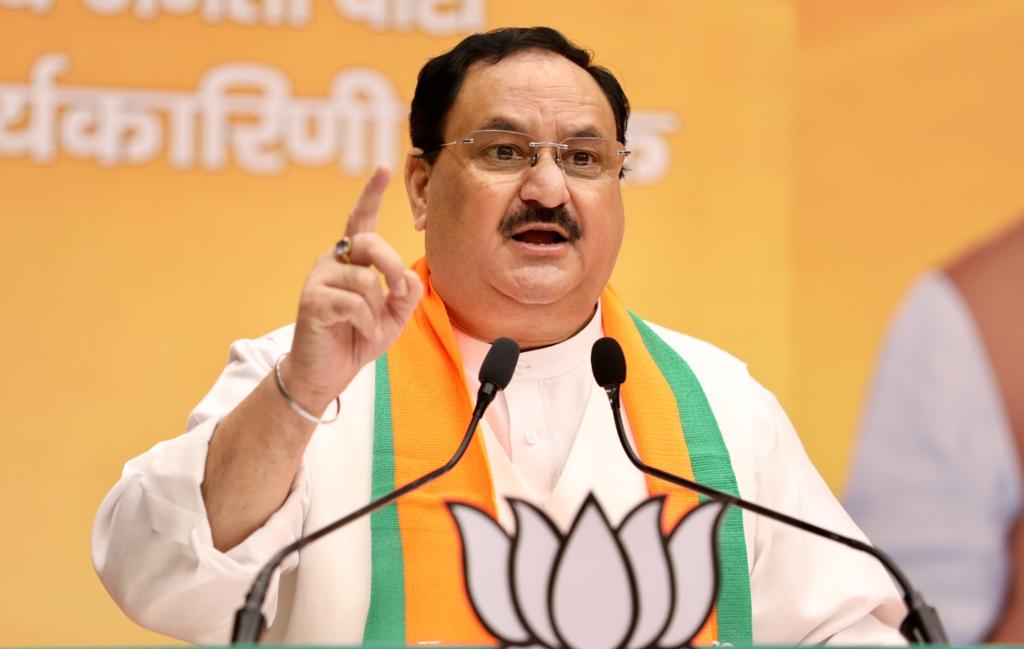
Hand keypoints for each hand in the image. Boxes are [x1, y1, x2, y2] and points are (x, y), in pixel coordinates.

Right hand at [282, 165, 423, 411]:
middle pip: (370, 243)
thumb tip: (407, 276)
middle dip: (392, 266)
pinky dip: (367, 324)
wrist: (326, 373)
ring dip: (377, 311)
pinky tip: (361, 334)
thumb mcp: (393, 316)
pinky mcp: (312, 301)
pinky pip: (354, 304)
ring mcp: (319, 280)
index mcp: (351, 260)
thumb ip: (405, 293)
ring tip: (369, 327)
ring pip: (365, 280)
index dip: (372, 194)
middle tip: (397, 292)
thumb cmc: (357, 338)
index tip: (385, 167)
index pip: (361, 220)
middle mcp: (332, 261)